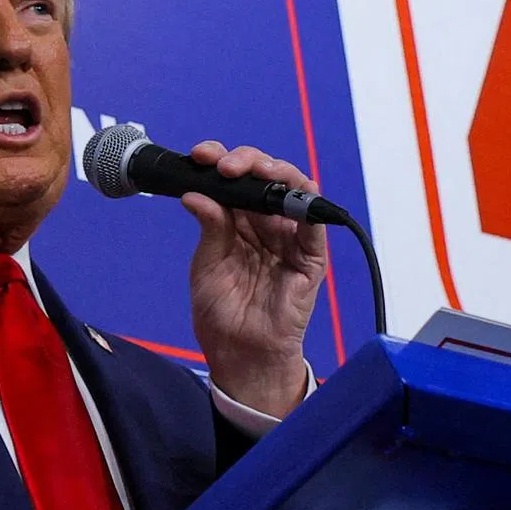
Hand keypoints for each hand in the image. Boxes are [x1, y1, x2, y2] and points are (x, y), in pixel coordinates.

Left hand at [182, 141, 326, 418]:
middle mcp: (266, 224)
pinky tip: (287, 192)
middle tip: (223, 164)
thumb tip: (196, 193)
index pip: (236, 180)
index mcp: (239, 222)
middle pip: (265, 176)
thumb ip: (210, 227)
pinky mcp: (310, 257)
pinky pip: (315, 223)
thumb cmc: (223, 313)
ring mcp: (290, 238)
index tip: (200, 156)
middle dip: (245, 160)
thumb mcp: (208, 264)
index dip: (220, 160)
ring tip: (252, 170)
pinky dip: (305, 202)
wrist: (239, 353)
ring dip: (275, 172)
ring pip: (294, 189)